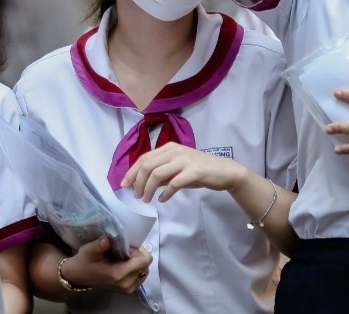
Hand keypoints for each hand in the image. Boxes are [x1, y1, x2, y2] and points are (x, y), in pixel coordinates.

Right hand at [62, 237, 152, 294]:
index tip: (126, 246)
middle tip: (124, 251)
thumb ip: (99, 245)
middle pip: (146, 265)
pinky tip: (124, 264)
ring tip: (123, 258)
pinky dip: (136, 267)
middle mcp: (127, 284)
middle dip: (138, 255)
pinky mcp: (129, 290)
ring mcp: (129, 289)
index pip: (144, 260)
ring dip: (137, 261)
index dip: (138, 250)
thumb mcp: (89, 250)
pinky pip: (141, 275)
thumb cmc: (84, 262)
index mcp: (119, 275)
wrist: (78, 277)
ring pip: (145, 269)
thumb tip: (108, 239)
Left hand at [123, 142, 248, 201]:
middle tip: (137, 196)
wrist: (225, 171)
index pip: (144, 158)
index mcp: (169, 148)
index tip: (124, 185)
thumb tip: (144, 183)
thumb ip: (162, 174)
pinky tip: (163, 200)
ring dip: (148, 188)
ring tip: (147, 199)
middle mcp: (175, 151)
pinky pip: (174, 183)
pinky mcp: (194, 171)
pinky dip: (165, 193)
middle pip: (147, 165)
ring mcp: (185, 160)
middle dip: (138, 182)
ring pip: (157, 174)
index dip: (132, 172)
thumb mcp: (178, 170)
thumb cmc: (201, 171)